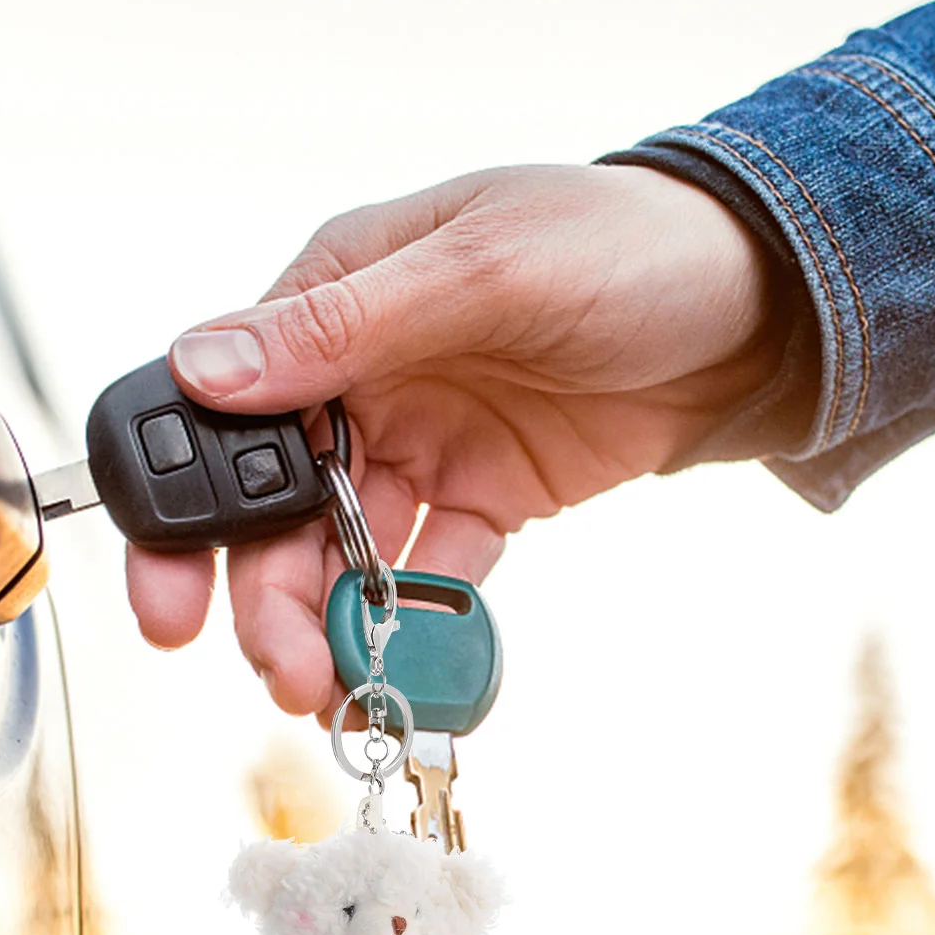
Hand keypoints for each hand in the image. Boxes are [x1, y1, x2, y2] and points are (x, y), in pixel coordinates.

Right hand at [126, 164, 782, 716]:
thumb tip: (202, 366)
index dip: (181, 509)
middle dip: (261, 596)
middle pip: (271, 506)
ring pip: (339, 554)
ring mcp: (418, 444)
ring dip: (329, 624)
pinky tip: (410, 668)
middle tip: (281, 669)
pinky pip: (430, 574)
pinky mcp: (481, 498)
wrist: (765, 302)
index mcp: (332, 299)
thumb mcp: (480, 269)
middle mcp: (358, 378)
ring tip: (337, 690)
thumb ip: (339, 327)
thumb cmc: (623, 244)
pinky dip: (416, 624)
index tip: (169, 599)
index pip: (219, 410)